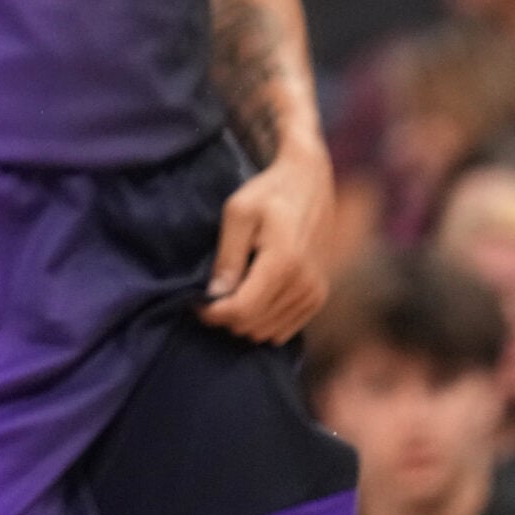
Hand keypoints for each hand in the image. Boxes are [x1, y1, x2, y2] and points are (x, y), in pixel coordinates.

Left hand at [198, 145, 332, 342]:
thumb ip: (228, 256)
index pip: (242, 310)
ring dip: (244, 321)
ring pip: (268, 332)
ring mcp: (315, 293)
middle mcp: (304, 284)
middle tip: (211, 295)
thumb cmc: (269, 192)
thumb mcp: (238, 213)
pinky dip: (264, 321)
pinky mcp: (319, 297)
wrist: (310, 183)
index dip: (213, 313)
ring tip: (231, 293)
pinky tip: (252, 298)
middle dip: (226, 316)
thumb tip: (215, 295)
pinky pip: (285, 330)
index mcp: (283, 262)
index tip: (196, 303)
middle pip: (253, 326)